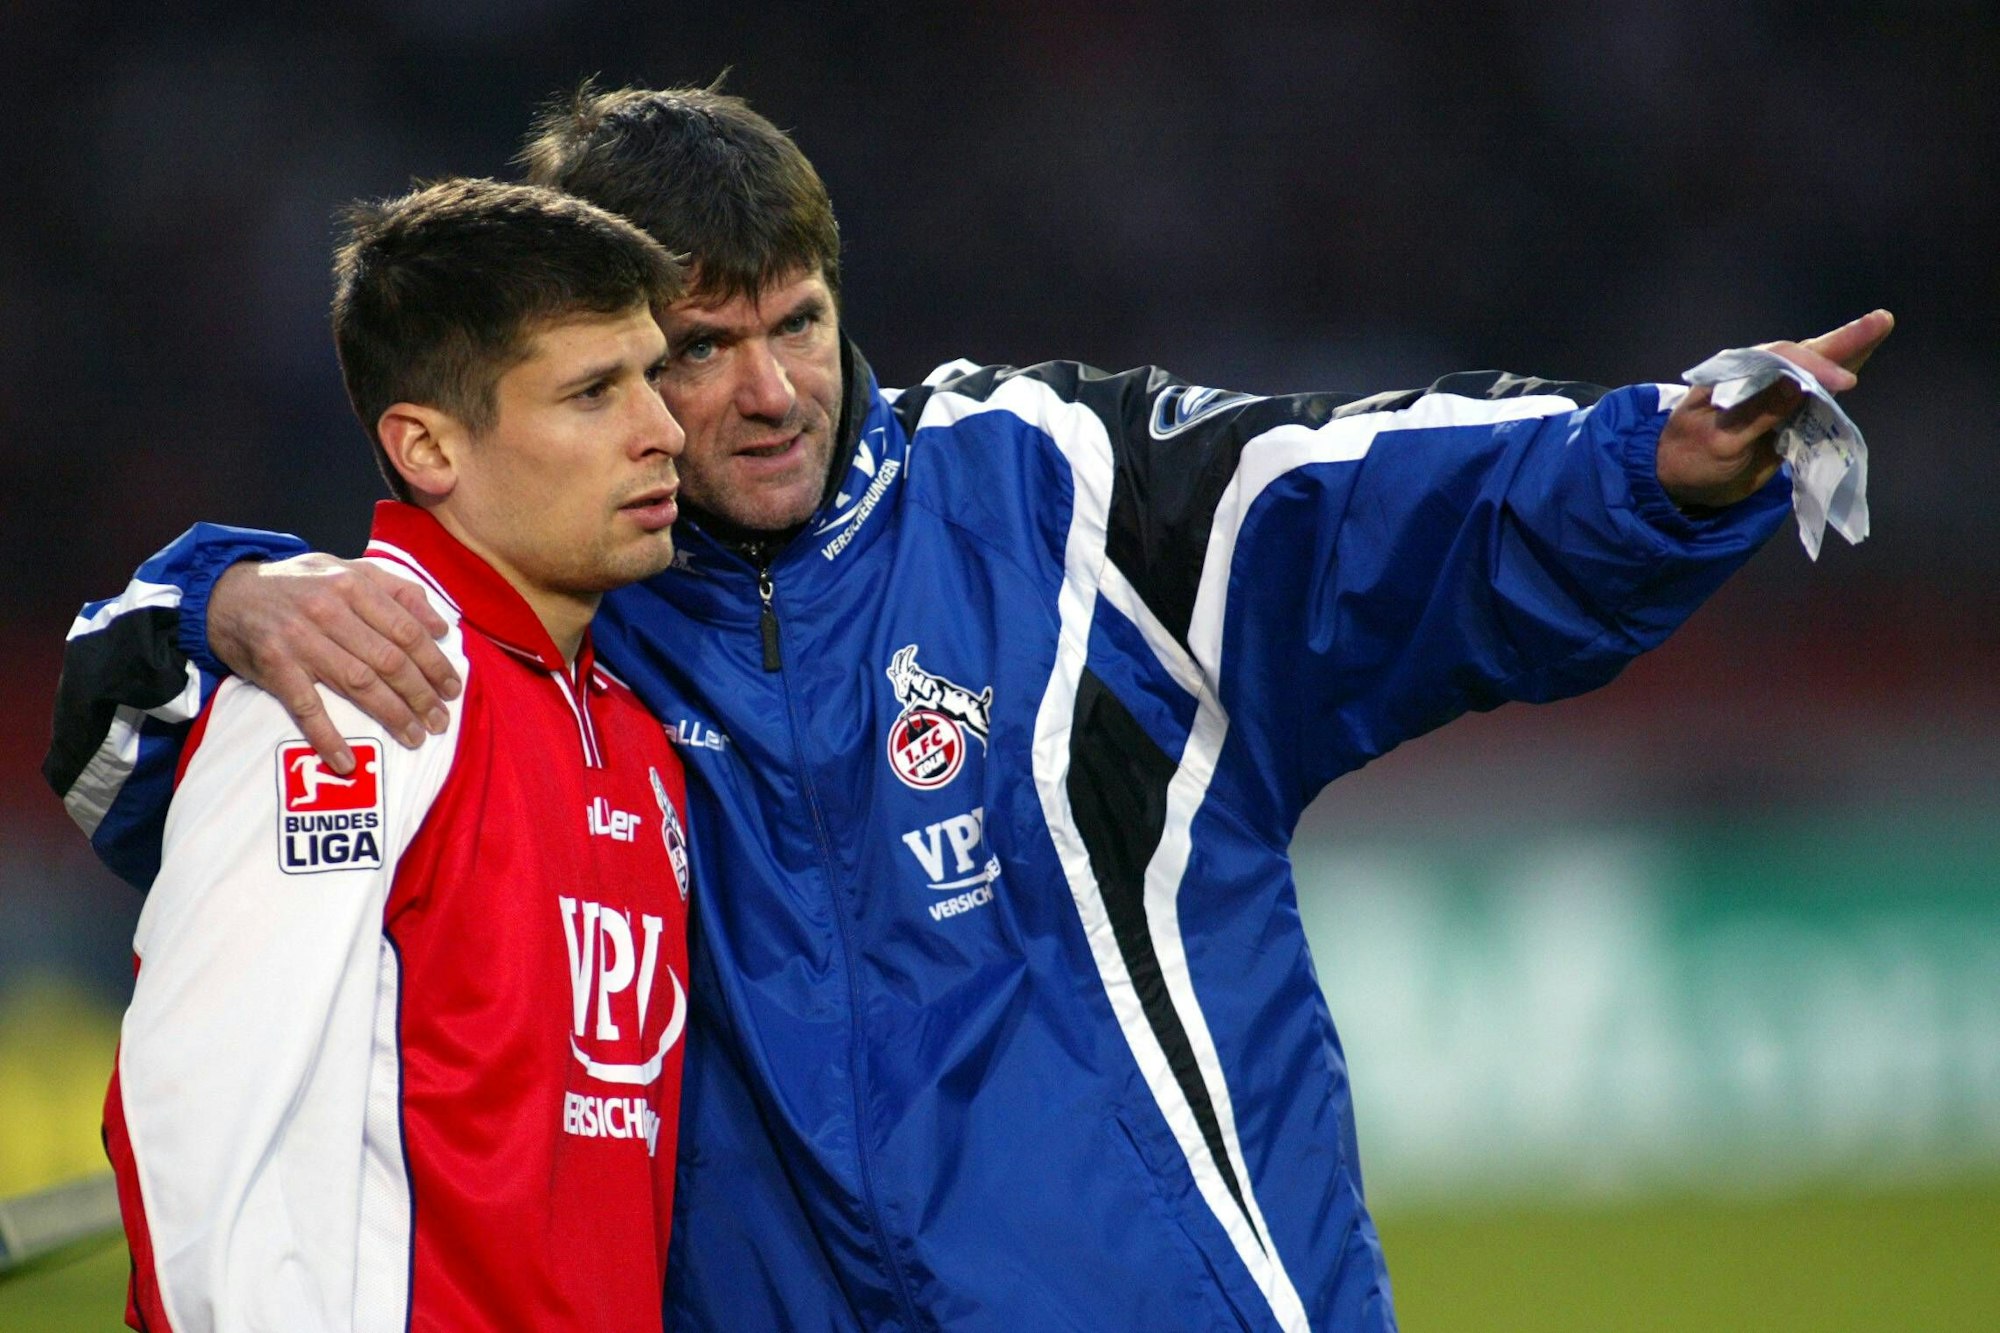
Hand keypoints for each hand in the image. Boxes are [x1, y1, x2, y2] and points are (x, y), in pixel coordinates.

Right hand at [210, 555, 460, 772]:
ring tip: (415, 738)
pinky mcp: (274, 666)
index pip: (407, 631)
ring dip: (392, 716)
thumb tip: (441, 626)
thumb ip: (397, 590)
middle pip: (389, 661)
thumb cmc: (297, 585)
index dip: (435, 664)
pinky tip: (346, 762)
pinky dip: (328, 738)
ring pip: (359, 684)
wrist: (224, 593)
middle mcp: (329, 610)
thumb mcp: (346, 569)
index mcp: (353, 585)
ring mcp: (300, 639)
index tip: (452, 690)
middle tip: (440, 722)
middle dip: (422, 696)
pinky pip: (307, 709)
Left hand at [1657, 308, 1893, 509]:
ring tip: (1877, 328)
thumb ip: (1758, 413)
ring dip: (1846, 352)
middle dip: (1843, 341)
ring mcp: (1770, 395)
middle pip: (1803, 355)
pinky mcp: (1780, 414)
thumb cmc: (1690, 458)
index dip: (1815, 369)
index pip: (1781, 361)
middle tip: (1881, 321)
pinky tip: (1857, 362)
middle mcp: (1756, 378)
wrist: (1676, 481)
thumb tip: (1798, 385)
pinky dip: (1834, 378)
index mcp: (1735, 377)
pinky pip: (1812, 393)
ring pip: (1812, 369)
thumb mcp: (1719, 440)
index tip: (1845, 383)